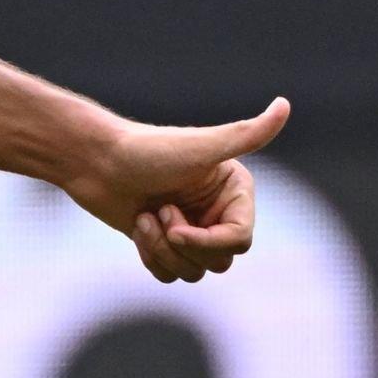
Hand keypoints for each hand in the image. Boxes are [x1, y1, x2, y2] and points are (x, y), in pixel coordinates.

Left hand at [64, 97, 289, 283]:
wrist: (92, 159)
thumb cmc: (145, 150)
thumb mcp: (199, 147)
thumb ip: (246, 134)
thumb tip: (285, 104)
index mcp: (234, 191)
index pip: (239, 240)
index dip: (208, 242)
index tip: (176, 228)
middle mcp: (217, 211)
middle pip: (219, 260)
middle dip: (182, 244)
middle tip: (156, 211)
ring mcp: (190, 227)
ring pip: (194, 270)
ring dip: (162, 249)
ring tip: (143, 217)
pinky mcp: (163, 242)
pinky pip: (170, 274)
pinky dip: (151, 256)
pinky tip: (136, 225)